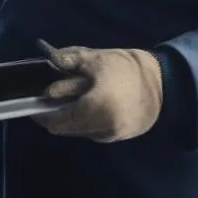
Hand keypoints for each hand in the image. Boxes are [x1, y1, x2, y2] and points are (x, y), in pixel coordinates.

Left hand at [32, 42, 162, 142]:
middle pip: (66, 129)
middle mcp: (101, 128)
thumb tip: (46, 61)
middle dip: (57, 114)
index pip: (57, 121)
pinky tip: (93, 104)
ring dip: (72, 117)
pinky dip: (87, 120)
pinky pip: (94, 132)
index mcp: (94, 108)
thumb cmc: (125, 68)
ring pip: (79, 131)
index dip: (42, 114)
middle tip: (54, 97)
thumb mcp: (93, 59)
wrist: (161, 82)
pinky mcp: (119, 138)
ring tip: (78, 97)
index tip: (36, 103)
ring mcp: (111, 136)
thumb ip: (67, 62)